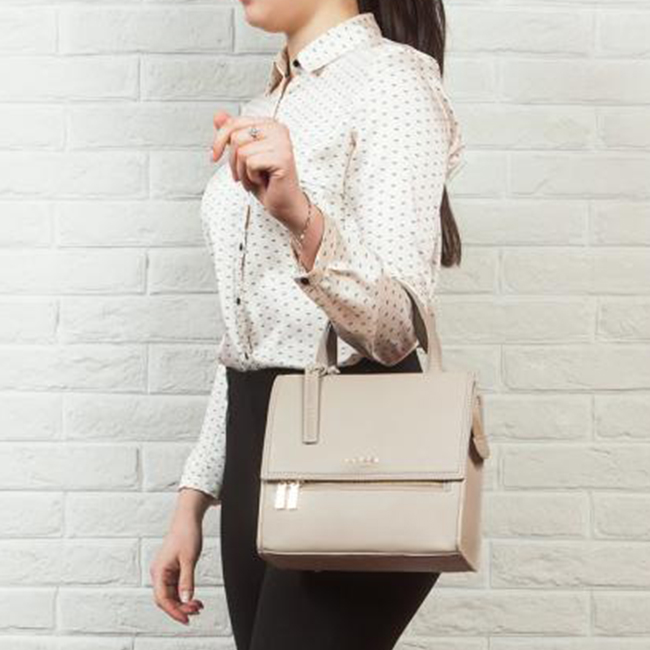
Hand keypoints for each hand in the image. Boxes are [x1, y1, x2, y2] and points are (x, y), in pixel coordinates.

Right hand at [150, 491, 209, 624]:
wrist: (187, 518)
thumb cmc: (186, 533)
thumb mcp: (189, 559)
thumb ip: (187, 580)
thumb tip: (186, 599)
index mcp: (159, 570)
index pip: (163, 598)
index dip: (174, 611)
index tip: (186, 618)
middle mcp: (159, 572)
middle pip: (166, 599)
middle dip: (180, 607)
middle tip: (196, 611)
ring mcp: (165, 571)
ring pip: (171, 594)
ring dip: (183, 601)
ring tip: (198, 606)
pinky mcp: (171, 569)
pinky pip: (175, 587)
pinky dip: (184, 593)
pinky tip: (194, 597)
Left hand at [211, 110, 308, 235]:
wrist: (283, 203)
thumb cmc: (266, 181)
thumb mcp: (243, 156)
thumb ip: (232, 134)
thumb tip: (218, 116)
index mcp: (269, 124)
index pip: (234, 122)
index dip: (219, 140)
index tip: (214, 156)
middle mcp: (278, 129)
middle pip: (236, 136)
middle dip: (232, 161)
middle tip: (242, 174)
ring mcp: (282, 143)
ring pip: (242, 151)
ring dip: (242, 171)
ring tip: (253, 178)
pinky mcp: (283, 158)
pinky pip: (251, 163)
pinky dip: (251, 177)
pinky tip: (262, 181)